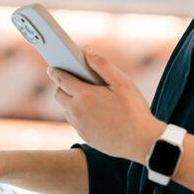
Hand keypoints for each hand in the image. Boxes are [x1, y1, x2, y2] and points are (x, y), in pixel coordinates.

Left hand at [49, 47, 165, 162]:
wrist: (141, 141)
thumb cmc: (134, 110)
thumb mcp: (122, 82)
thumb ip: (102, 65)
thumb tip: (87, 51)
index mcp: (85, 95)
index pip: (61, 79)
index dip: (56, 72)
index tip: (52, 67)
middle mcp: (77, 111)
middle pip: (59, 95)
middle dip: (62, 86)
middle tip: (74, 81)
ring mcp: (80, 126)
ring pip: (67, 110)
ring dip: (72, 102)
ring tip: (89, 97)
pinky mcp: (85, 137)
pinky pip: (76, 122)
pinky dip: (80, 115)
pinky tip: (96, 113)